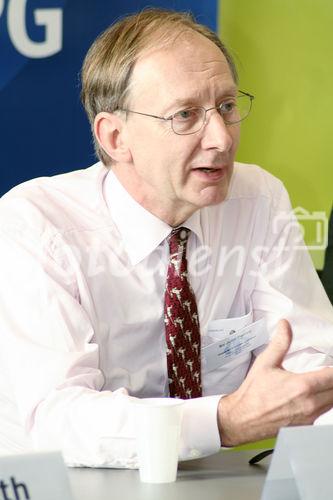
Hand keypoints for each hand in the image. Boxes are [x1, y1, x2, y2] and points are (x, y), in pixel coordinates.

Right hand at [217, 319, 332, 446]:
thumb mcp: (265, 363)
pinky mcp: (307, 425)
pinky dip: (325, 401)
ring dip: (331, 390)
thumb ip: (280, 342)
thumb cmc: (253, 393)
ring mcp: (310, 417)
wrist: (243, 418)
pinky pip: (324, 411)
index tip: (330, 362)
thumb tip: (285, 326)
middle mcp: (310, 404)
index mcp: (302, 386)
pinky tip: (317, 394)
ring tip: (324, 380)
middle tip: (326, 370)